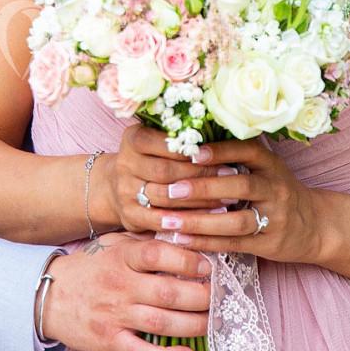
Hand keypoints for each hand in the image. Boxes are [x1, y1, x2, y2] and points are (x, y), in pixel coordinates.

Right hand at [39, 232, 211, 350]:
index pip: (157, 254)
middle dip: (201, 296)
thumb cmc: (88, 269)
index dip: (187, 259)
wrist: (47, 296)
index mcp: (121, 258)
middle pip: (167, 292)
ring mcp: (114, 315)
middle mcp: (119, 286)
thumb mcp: (112, 246)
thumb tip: (184, 241)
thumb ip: (144, 244)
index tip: (208, 266)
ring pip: (161, 322)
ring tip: (212, 322)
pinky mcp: (110, 341)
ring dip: (194, 324)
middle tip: (219, 297)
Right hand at [98, 125, 229, 233]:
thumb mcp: (159, 140)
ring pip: (166, 197)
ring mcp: (124, 191)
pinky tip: (208, 219)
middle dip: (202, 174)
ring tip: (227, 198)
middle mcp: (125, 164)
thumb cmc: (153, 159)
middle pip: (167, 171)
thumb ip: (182, 136)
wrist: (118, 186)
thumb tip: (223, 130)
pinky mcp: (129, 215)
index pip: (164, 142)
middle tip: (231, 175)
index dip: (192, 149)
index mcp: (133, 139)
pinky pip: (160, 220)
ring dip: (200, 199)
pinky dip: (185, 220)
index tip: (219, 153)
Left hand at [145, 137, 322, 263]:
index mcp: (271, 165)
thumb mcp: (266, 169)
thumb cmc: (278, 192)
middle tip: (171, 190)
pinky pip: (234, 244)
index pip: (247, 152)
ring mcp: (275, 218)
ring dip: (200, 222)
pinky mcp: (269, 244)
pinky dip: (206, 243)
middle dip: (204, 187)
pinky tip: (182, 239)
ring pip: (236, 221)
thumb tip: (188, 145)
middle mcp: (276, 189)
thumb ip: (236, 157)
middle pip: (240, 186)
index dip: (220, 151)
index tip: (192, 153)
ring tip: (170, 221)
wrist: (316, 225)